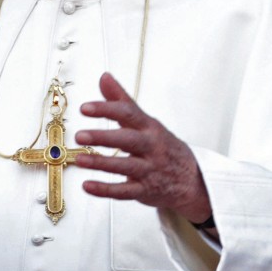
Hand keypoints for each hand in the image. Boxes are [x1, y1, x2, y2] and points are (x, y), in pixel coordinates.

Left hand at [75, 73, 211, 224]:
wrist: (191, 178)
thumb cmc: (163, 146)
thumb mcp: (146, 122)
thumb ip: (122, 101)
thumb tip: (104, 78)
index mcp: (150, 127)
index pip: (129, 114)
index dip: (107, 109)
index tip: (85, 108)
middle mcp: (150, 147)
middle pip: (128, 140)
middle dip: (104, 137)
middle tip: (81, 135)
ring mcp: (149, 169)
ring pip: (125, 167)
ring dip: (101, 163)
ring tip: (80, 159)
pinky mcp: (145, 190)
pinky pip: (124, 192)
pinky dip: (105, 190)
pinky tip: (88, 185)